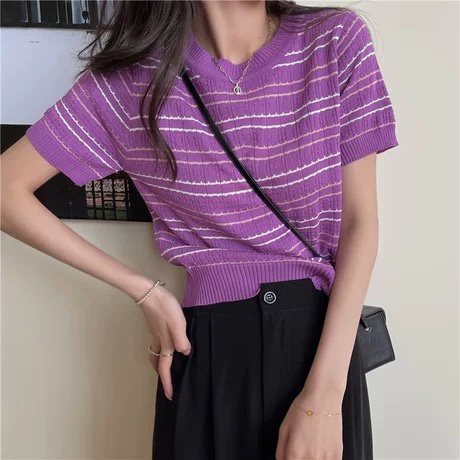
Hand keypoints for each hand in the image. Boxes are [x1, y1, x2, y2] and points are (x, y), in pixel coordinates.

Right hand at [139, 284, 191, 400]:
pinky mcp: (154, 324)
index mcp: (165, 343)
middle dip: (161, 374)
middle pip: (157, 363)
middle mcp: (158, 341)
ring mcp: (154, 332)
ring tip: (168, 366)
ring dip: (160, 362)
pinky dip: (162, 349)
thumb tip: (185, 353)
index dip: (168, 382)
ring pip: (156, 352)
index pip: (165, 368)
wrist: (148, 292)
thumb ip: (181, 339)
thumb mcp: (177, 323)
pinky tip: (169, 342)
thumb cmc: (164, 307)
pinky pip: (158, 342)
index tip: (170, 396)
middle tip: (168, 382)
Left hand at [275, 390, 342, 458]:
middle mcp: (310, 459)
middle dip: (299, 459)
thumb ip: (281, 451)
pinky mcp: (337, 455)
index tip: (290, 456)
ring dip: (311, 459)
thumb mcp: (283, 428)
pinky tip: (321, 450)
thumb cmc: (303, 410)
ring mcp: (325, 458)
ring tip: (311, 447)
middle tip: (301, 450)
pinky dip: (324, 459)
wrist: (323, 398)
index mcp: (294, 453)